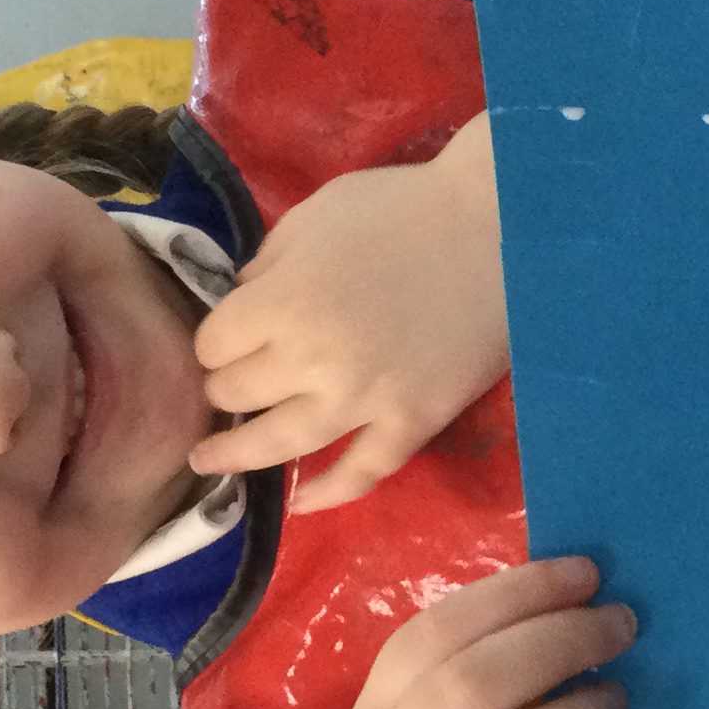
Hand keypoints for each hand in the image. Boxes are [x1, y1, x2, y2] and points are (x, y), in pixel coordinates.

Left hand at [190, 115, 507, 514]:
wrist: (498, 226)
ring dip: (237, 456)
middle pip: (236, 394)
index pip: (213, 344)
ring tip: (210, 463)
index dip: (214, 341)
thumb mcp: (314, 214)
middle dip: (225, 387)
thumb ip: (267, 263)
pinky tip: (298, 502)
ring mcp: (364, 399)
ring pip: (280, 446)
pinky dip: (326, 493)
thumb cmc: (402, 207)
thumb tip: (242, 300)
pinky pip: (361, 473)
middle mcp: (313, 359)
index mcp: (283, 301)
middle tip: (231, 382)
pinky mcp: (412, 423)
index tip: (227, 338)